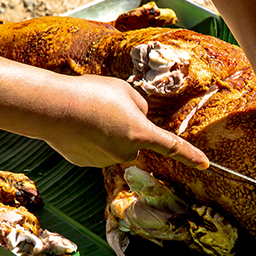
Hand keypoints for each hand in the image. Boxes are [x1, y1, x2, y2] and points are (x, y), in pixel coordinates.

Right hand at [41, 74, 208, 168]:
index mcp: (142, 134)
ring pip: (114, 145)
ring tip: (88, 113)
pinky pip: (95, 149)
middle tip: (107, 108)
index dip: (190, 155)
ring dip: (106, 131)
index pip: (173, 147)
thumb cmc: (91, 93)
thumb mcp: (125, 91)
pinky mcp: (86, 162)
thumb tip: (139, 118)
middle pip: (136, 140)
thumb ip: (140, 106)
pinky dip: (89, 138)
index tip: (205, 164)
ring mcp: (106, 160)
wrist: (51, 107)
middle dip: (128, 128)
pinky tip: (76, 125)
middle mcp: (127, 152)